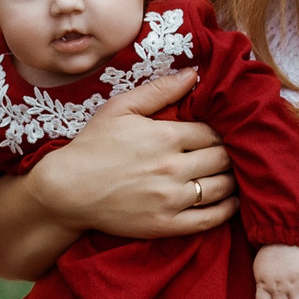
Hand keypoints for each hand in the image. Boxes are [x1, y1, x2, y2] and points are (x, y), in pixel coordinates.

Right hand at [27, 70, 238, 237]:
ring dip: (232, 180)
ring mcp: (171, 199)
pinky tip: (231, 201)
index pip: (212, 132)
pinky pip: (210, 219)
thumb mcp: (120, 108)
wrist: (66, 190)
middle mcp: (173, 168)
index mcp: (166, 136)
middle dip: (228, 154)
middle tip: (226, 154)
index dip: (218, 132)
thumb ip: (159, 90)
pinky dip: (227, 209)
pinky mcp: (166, 224)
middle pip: (223, 159)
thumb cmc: (92, 146)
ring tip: (230, 175)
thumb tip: (194, 73)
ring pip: (222, 187)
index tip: (215, 135)